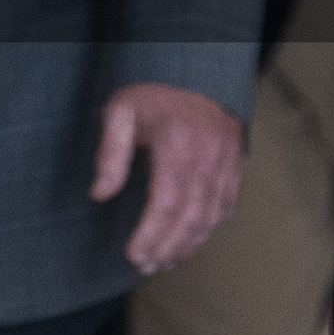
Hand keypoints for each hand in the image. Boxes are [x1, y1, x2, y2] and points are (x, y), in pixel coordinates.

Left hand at [92, 83, 243, 275]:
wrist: (197, 67)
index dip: (151, 235)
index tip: (134, 256)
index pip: (166, 204)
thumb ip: (110, 153)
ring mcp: (226, 163)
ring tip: (165, 262)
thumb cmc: (153, 90)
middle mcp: (208, 158)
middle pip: (190, 218)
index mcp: (178, 146)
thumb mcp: (121, 111)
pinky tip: (191, 241)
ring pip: (211, 216)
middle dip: (167, 248)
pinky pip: (226, 205)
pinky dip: (209, 228)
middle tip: (146, 267)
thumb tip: (99, 194)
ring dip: (188, 244)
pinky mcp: (234, 165)